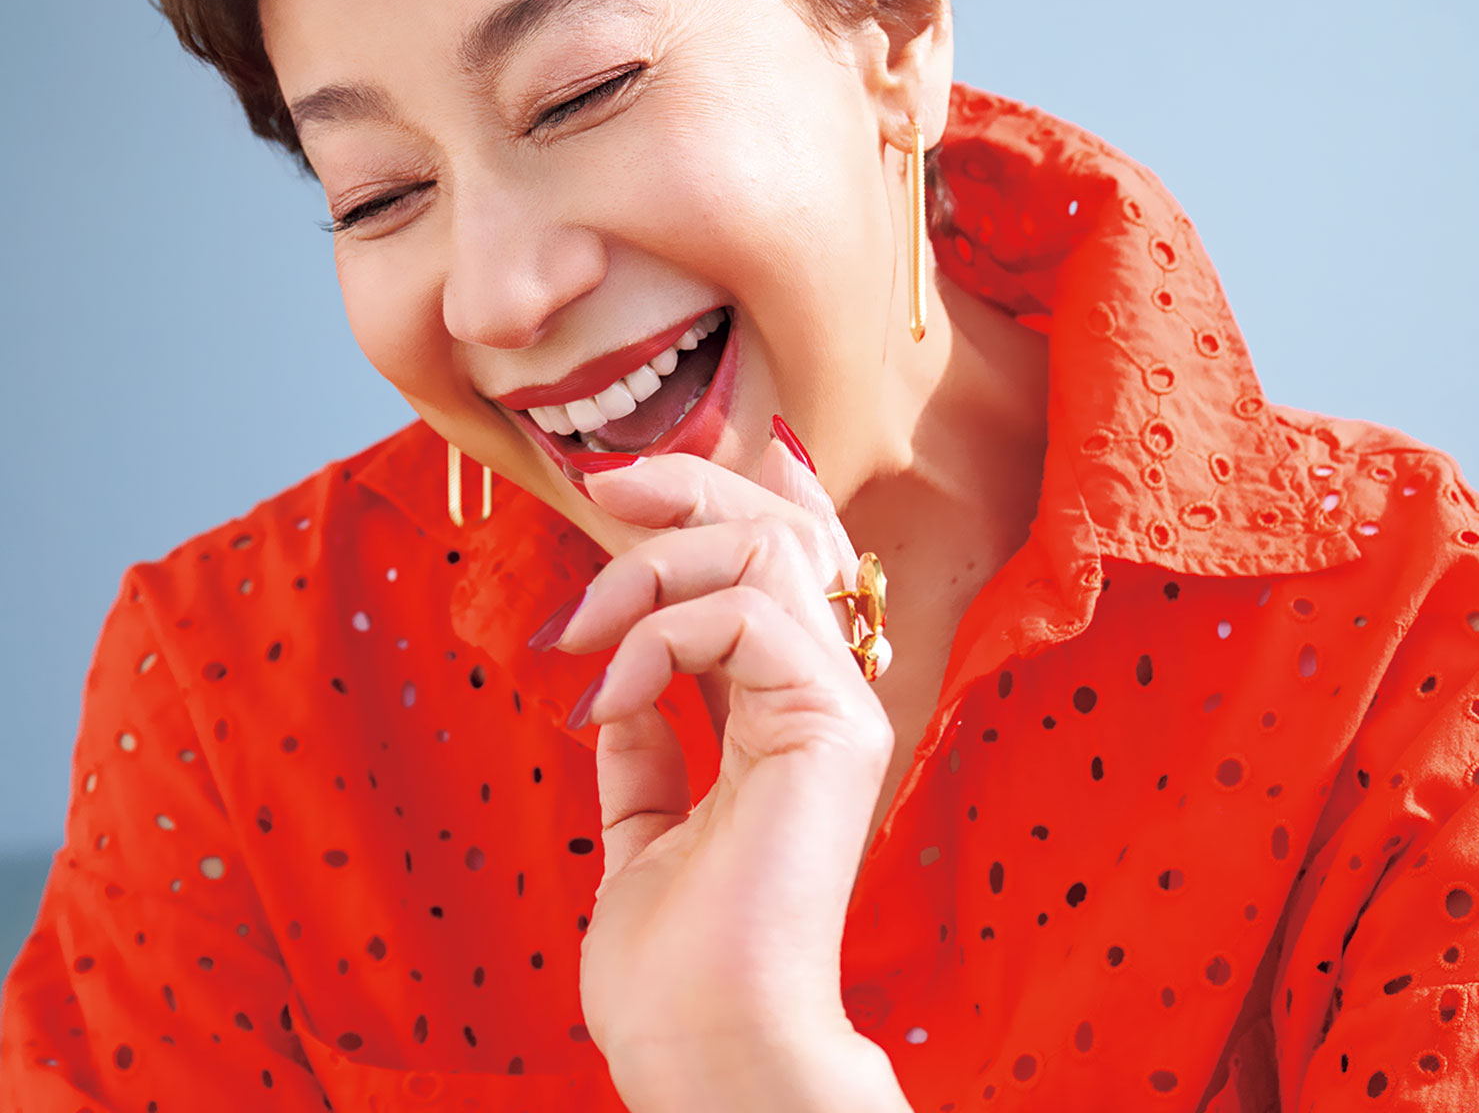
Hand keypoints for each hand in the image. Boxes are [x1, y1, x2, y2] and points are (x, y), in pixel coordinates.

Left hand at [544, 437, 897, 1105]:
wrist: (706, 1047)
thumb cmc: (676, 966)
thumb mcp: (643, 829)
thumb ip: (647, 754)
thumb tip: (625, 692)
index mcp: (791, 712)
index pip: (788, 563)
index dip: (729, 492)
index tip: (632, 482)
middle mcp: (829, 693)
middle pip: (785, 528)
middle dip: (691, 485)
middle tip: (603, 488)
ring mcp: (841, 705)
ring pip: (767, 549)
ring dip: (655, 567)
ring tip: (586, 632)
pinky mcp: (833, 725)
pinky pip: (746, 616)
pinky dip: (661, 634)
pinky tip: (609, 693)